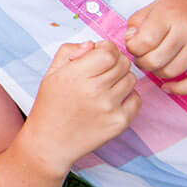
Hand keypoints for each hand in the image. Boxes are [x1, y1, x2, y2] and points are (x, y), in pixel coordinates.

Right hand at [23, 41, 140, 174]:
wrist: (51, 142)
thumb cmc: (50, 106)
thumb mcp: (51, 74)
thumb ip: (69, 52)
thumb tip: (93, 44)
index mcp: (75, 75)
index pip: (109, 52)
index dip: (107, 49)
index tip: (100, 54)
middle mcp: (94, 90)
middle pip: (123, 63)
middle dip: (116, 62)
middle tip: (104, 69)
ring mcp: (109, 108)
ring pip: (132, 79)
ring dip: (122, 78)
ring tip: (107, 86)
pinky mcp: (119, 122)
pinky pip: (136, 99)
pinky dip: (128, 96)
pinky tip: (113, 100)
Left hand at [127, 0, 186, 93]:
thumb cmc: (185, 6)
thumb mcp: (157, 5)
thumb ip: (137, 22)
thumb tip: (129, 41)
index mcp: (169, 14)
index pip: (142, 43)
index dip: (132, 48)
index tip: (135, 46)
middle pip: (154, 61)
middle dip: (143, 63)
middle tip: (144, 57)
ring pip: (171, 72)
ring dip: (158, 73)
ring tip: (157, 64)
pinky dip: (179, 89)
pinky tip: (168, 86)